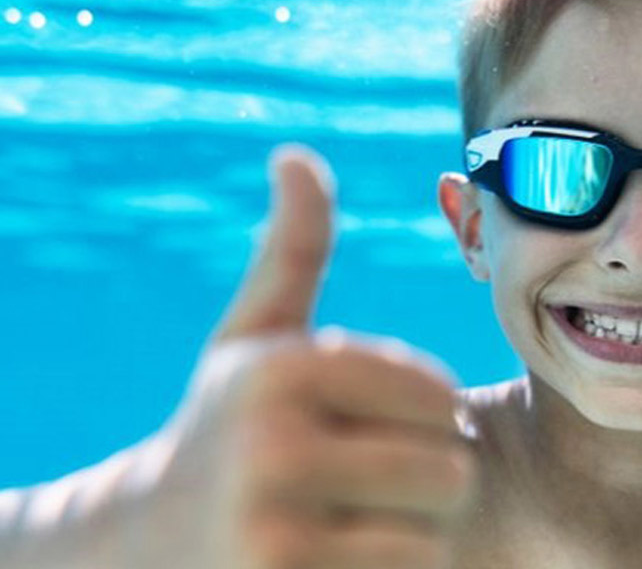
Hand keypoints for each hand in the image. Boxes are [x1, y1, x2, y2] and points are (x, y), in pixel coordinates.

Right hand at [140, 146, 477, 568]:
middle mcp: (274, 446)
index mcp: (283, 368)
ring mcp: (275, 531)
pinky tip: (347, 556)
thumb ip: (292, 250)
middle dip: (430, 478)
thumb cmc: (226, 424)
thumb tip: (295, 154)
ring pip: (436, 534)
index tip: (382, 424)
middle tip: (380, 482)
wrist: (149, 539)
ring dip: (417, 530)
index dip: (430, 416)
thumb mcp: (254, 336)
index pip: (439, 395)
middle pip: (451, 469)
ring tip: (361, 518)